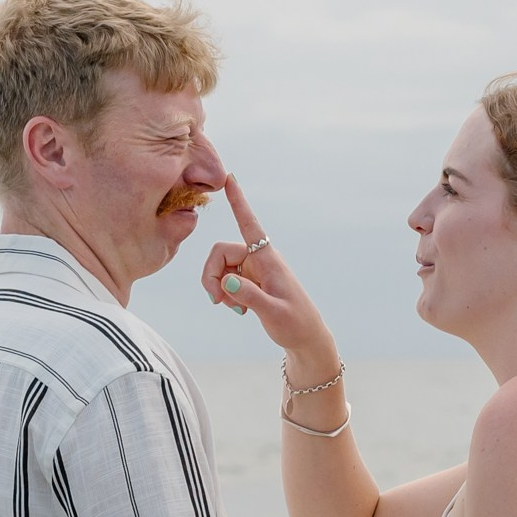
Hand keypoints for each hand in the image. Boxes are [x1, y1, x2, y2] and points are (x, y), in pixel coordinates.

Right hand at [201, 176, 336, 361]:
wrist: (305, 338)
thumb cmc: (295, 324)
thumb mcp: (274, 313)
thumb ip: (251, 297)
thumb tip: (227, 282)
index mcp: (268, 259)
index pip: (250, 224)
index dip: (238, 202)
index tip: (229, 178)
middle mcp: (259, 258)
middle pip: (220, 253)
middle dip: (211, 275)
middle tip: (216, 300)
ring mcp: (253, 269)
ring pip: (219, 268)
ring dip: (218, 288)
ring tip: (233, 308)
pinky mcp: (249, 281)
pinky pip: (225, 280)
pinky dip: (225, 294)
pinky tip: (239, 309)